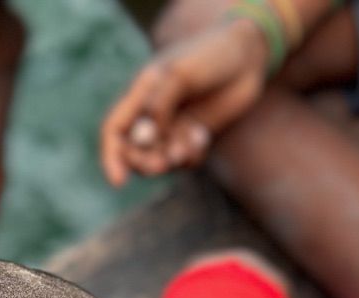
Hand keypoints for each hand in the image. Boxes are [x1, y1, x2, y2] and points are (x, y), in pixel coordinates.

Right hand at [100, 18, 268, 186]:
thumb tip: (145, 137)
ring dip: (172, 158)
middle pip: (133, 153)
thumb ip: (160, 103)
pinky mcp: (192, 137)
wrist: (247, 56)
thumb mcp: (181, 74)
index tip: (119, 182)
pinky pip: (184, 161)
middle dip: (145, 162)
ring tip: (193, 139)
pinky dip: (191, 155)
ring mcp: (172, 127)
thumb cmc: (211, 55)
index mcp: (141, 94)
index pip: (114, 131)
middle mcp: (152, 113)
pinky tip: (203, 135)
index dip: (112, 157)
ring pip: (159, 160)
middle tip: (164, 162)